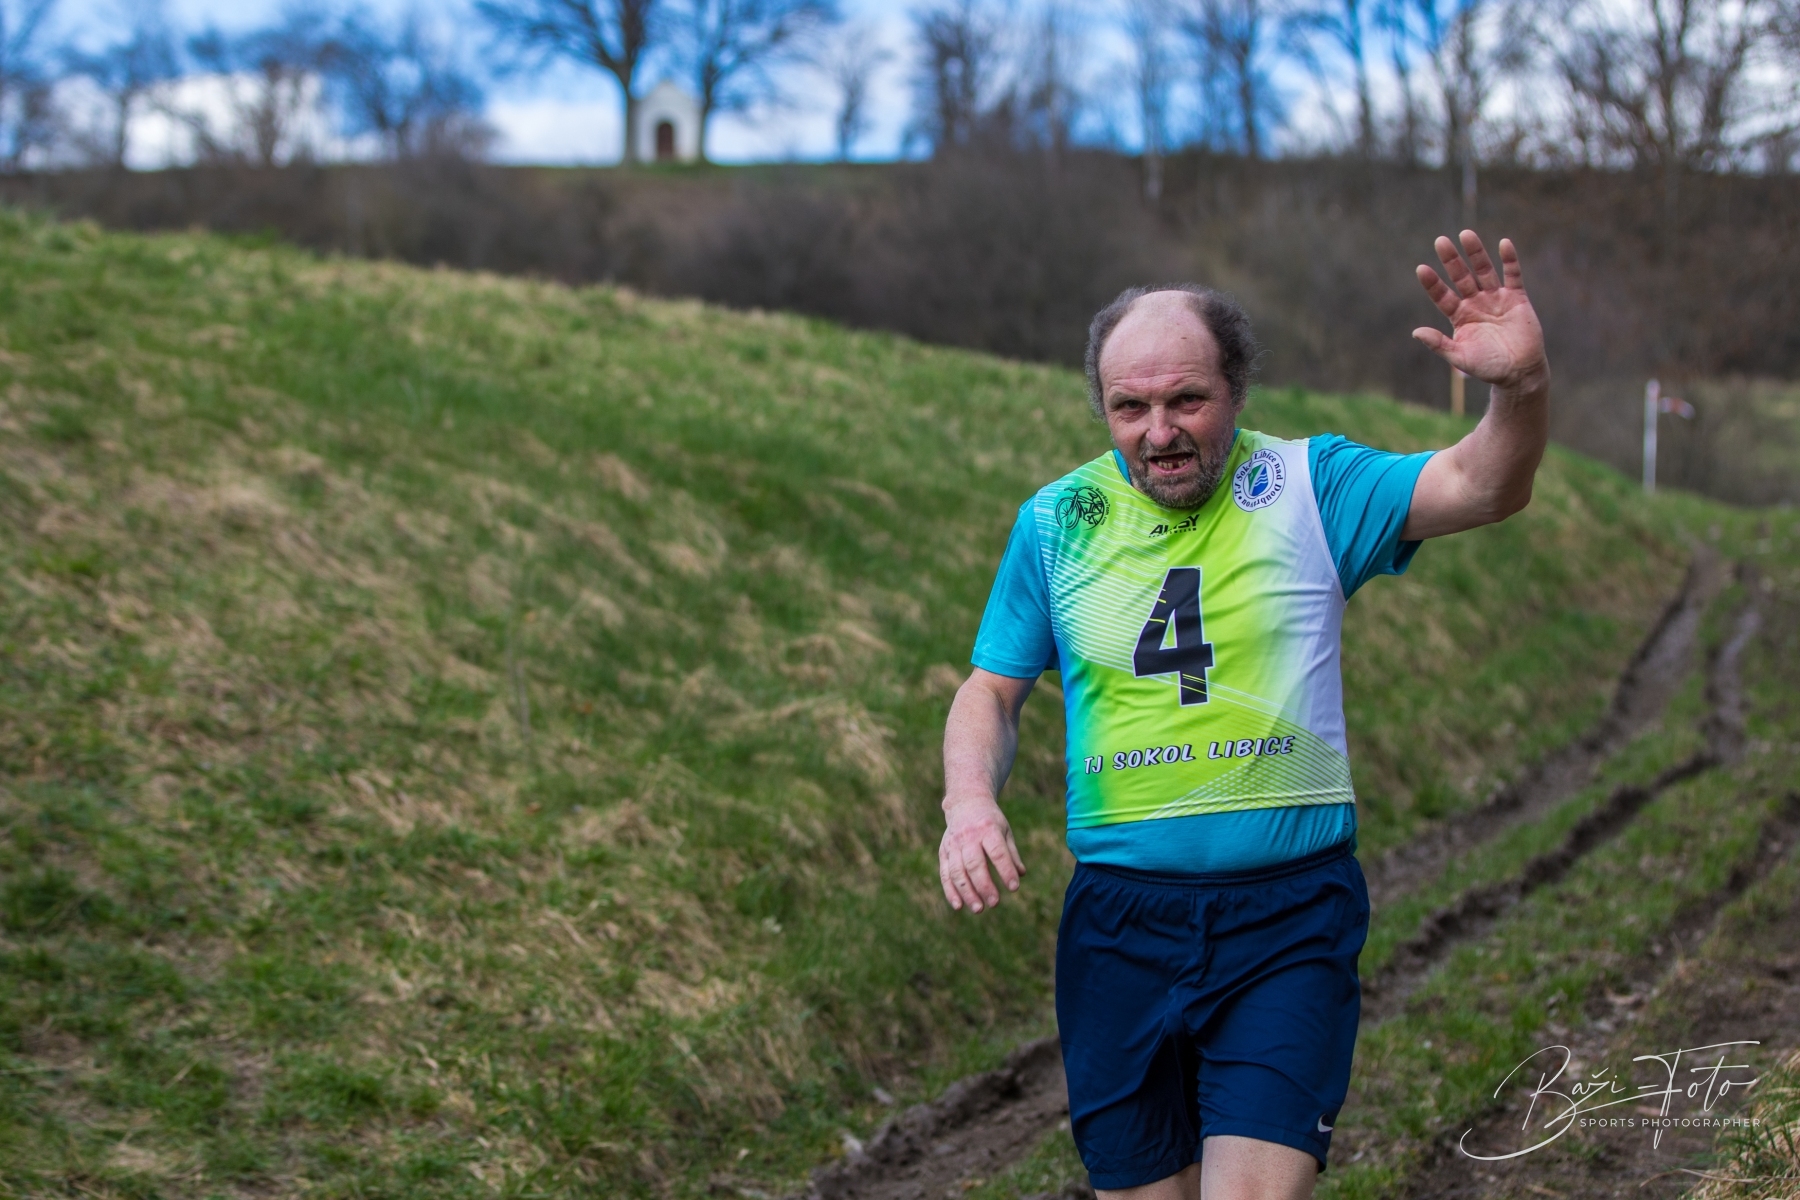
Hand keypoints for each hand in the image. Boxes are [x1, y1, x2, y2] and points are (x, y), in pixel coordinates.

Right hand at [938, 795, 1024, 913]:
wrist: (965, 803)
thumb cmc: (990, 821)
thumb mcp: (1005, 831)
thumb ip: (1011, 854)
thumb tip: (1020, 875)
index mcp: (987, 829)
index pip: (997, 852)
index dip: (1005, 870)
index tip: (1014, 888)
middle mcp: (968, 837)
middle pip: (974, 864)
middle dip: (984, 885)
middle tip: (995, 903)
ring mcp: (953, 844)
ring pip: (958, 871)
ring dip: (967, 892)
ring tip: (979, 909)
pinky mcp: (943, 852)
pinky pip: (945, 874)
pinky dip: (950, 891)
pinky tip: (959, 906)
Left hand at [1413, 231, 1548, 393]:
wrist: (1520, 372)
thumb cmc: (1488, 367)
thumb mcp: (1460, 357)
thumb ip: (1439, 344)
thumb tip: (1415, 332)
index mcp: (1459, 317)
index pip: (1442, 296)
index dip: (1432, 283)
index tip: (1421, 268)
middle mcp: (1475, 304)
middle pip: (1461, 277)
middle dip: (1451, 260)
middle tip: (1440, 241)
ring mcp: (1496, 299)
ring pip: (1484, 271)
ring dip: (1476, 253)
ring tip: (1466, 234)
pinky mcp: (1517, 298)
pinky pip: (1513, 275)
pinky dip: (1509, 260)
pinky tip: (1503, 243)